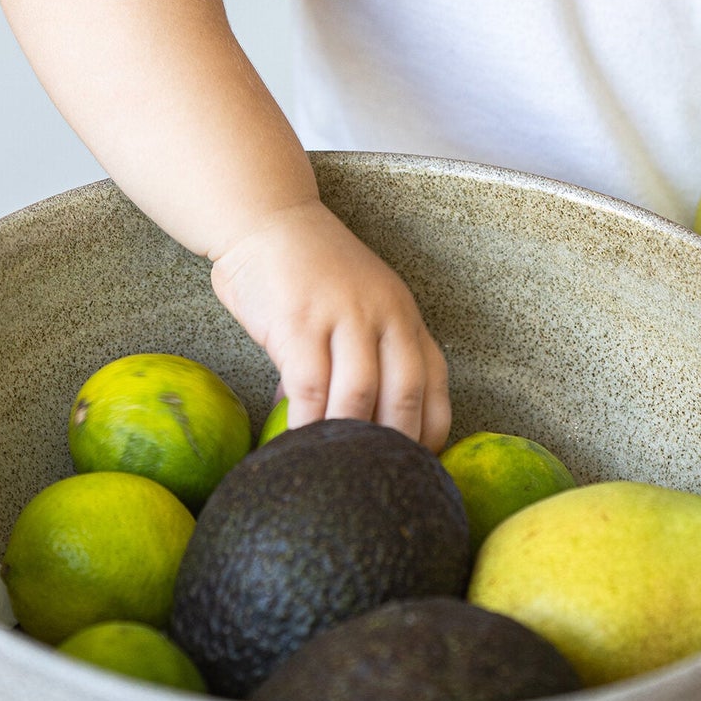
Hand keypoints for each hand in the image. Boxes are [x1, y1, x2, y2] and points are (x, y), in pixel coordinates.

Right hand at [210, 199, 450, 448]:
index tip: (412, 468)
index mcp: (404, 316)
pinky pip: (310, 387)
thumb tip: (350, 425)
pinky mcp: (299, 321)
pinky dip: (307, 423)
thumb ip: (363, 357)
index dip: (429, 433)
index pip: (434, 383)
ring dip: (349, 439)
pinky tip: (297, 445)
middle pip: (405, 393)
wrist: (266, 220)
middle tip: (375, 480)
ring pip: (360, 394)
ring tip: (336, 470)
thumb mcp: (358, 306)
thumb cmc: (310, 272)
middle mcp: (384, 314)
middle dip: (394, 444)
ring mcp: (343, 315)